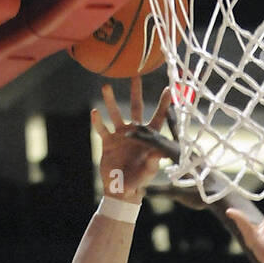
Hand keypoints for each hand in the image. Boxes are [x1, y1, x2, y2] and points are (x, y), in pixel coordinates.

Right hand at [91, 78, 172, 201]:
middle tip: (135, 73)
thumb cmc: (139, 181)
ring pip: (115, 113)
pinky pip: (102, 129)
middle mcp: (134, 132)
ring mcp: (120, 135)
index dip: (164, 105)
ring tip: (106, 87)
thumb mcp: (147, 172)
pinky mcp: (107, 142)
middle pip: (136, 107)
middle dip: (136, 91)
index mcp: (148, 138)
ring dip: (111, 101)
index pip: (158, 118)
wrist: (122, 189)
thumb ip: (152, 163)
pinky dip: (98, 121)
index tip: (169, 88)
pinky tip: (94, 112)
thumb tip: (159, 154)